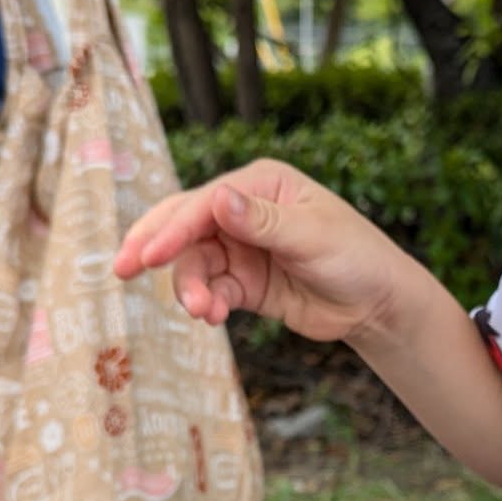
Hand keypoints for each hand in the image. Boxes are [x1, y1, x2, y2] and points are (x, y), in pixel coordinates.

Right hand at [115, 158, 413, 346]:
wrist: (378, 304)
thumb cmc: (356, 257)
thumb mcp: (313, 237)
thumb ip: (263, 222)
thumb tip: (219, 198)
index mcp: (261, 184)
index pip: (205, 202)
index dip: (174, 229)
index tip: (150, 256)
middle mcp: (244, 211)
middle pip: (184, 225)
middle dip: (155, 248)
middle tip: (123, 270)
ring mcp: (242, 247)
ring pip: (194, 263)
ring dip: (190, 287)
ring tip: (201, 311)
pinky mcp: (243, 281)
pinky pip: (211, 289)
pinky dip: (206, 302)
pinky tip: (212, 316)